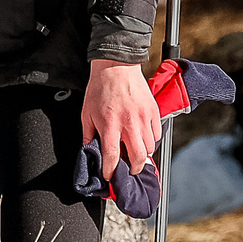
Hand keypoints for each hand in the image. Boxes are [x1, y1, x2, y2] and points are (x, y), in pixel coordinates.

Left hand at [82, 59, 160, 180]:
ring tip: (134, 152)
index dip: (111, 171)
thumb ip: (88, 134)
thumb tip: (89, 151)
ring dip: (142, 155)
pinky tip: (142, 137)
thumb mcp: (86, 112)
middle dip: (134, 170)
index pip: (112, 157)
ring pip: (149, 148)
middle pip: (138, 158)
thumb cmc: (99, 88)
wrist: (116, 65)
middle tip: (129, 170)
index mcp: (109, 124)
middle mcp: (128, 123)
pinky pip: (156, 135)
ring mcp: (143, 117)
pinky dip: (151, 141)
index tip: (110, 176)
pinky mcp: (153, 111)